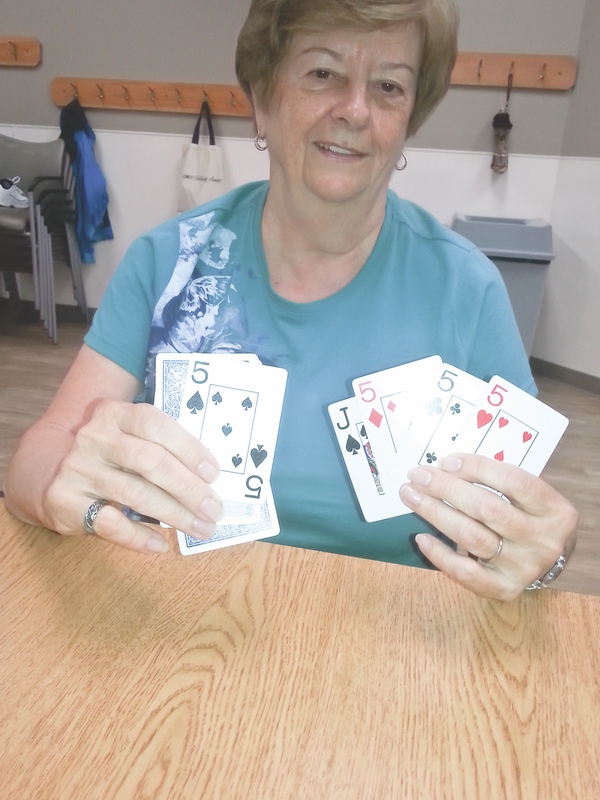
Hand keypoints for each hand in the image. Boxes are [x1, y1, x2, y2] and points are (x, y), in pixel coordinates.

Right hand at [44, 399, 223, 553]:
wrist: (48, 471)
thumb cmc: (108, 457)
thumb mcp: (127, 437)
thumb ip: (160, 447)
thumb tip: (208, 479)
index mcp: (114, 413)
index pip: (155, 424)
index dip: (188, 448)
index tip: (213, 474)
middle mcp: (93, 437)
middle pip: (150, 461)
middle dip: (188, 488)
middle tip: (213, 510)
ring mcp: (77, 468)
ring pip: (136, 494)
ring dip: (175, 515)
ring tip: (199, 529)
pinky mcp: (64, 501)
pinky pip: (109, 523)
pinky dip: (138, 537)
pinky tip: (159, 545)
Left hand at [399, 454, 577, 600]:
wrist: (545, 561)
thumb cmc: (528, 518)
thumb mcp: (527, 497)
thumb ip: (497, 481)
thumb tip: (445, 468)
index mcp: (555, 510)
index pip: (514, 482)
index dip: (477, 468)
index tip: (446, 461)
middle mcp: (543, 540)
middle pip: (488, 509)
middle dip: (446, 488)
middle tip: (418, 475)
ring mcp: (525, 567)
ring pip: (472, 536)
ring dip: (435, 513)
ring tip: (411, 496)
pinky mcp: (505, 589)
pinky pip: (466, 572)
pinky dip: (440, 554)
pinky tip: (422, 537)